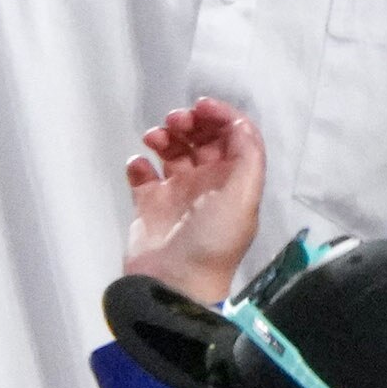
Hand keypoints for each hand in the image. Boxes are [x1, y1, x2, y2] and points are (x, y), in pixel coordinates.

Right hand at [121, 95, 268, 304]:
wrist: (174, 281)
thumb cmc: (212, 240)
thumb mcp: (243, 198)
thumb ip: (247, 157)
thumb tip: (238, 124)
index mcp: (234, 180)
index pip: (234, 137)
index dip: (221, 116)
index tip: (200, 107)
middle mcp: (208, 183)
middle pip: (201, 139)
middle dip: (189, 123)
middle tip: (174, 122)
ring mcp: (177, 193)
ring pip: (172, 151)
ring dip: (164, 137)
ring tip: (153, 140)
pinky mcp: (148, 205)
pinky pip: (142, 174)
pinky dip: (138, 165)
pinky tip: (139, 169)